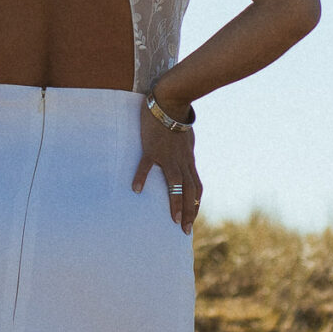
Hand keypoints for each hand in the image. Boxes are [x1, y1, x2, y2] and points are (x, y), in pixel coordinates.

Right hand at [131, 109, 200, 233]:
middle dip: (189, 212)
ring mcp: (167, 156)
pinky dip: (142, 177)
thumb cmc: (177, 118)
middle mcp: (181, 161)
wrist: (171, 101)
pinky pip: (147, 165)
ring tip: (173, 220)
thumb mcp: (187, 138)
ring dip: (176, 203)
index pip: (196, 188)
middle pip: (190, 191)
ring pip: (175, 183)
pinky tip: (136, 190)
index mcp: (188, 161)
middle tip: (185, 230)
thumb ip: (186, 151)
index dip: (195, 205)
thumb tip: (188, 159)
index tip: (192, 220)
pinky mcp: (152, 148)